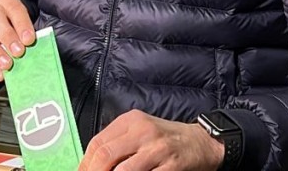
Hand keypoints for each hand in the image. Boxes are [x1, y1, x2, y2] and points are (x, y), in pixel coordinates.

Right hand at [0, 0, 35, 81]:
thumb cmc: (9, 36)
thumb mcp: (19, 34)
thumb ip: (24, 39)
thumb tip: (33, 51)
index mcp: (4, 1)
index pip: (13, 7)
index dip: (22, 23)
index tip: (29, 40)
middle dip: (7, 35)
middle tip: (18, 52)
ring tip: (6, 66)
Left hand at [79, 110, 222, 170]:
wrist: (202, 143)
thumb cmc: (166, 139)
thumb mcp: (141, 132)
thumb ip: (118, 143)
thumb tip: (91, 164)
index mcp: (131, 121)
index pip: (97, 143)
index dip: (85, 165)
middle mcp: (143, 131)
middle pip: (105, 155)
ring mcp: (158, 148)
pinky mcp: (171, 166)